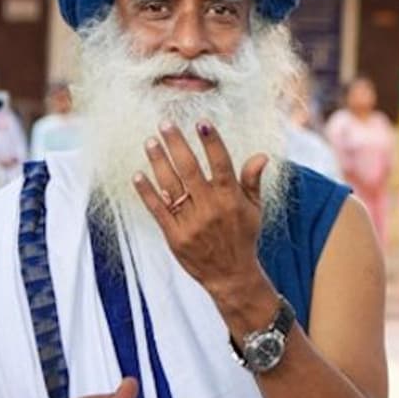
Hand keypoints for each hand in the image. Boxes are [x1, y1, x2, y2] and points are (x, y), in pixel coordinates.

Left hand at [132, 120, 267, 295]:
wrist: (231, 275)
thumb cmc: (243, 237)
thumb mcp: (254, 209)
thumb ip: (252, 181)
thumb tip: (261, 155)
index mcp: (231, 199)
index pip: (221, 164)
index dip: (211, 143)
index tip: (201, 122)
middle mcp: (210, 208)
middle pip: (190, 170)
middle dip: (177, 145)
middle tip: (164, 124)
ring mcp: (191, 222)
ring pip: (171, 186)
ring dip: (159, 163)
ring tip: (150, 142)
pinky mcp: (174, 236)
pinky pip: (158, 210)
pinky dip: (147, 193)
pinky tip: (138, 175)